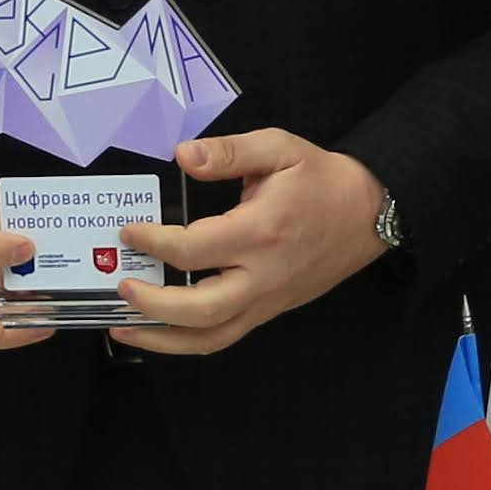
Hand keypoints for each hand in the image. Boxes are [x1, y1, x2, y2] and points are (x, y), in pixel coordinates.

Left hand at [112, 130, 389, 357]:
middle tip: (121, 285)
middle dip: (152, 305)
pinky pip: (226, 336)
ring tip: (123, 327)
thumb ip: (229, 151)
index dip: (153, 242)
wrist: (369, 213)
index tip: (129, 230)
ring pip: (211, 337)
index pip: (194, 250)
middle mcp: (262, 276)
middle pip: (199, 310)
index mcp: (260, 232)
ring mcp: (267, 300)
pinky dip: (189, 341)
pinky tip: (163, 332)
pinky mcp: (270, 310)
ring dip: (163, 340)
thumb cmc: (321, 179)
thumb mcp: (279, 148)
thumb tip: (183, 156)